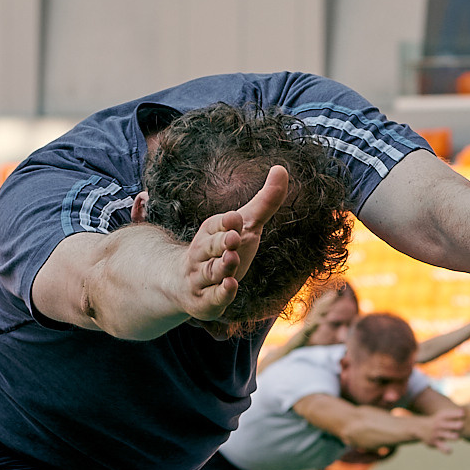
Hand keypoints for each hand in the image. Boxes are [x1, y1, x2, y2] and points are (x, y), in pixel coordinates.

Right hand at [181, 166, 287, 326]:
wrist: (187, 283)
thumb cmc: (223, 250)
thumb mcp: (246, 225)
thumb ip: (265, 201)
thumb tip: (282, 168)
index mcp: (211, 232)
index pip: (216, 225)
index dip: (225, 223)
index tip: (235, 219)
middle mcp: (202, 253)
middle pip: (209, 247)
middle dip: (221, 243)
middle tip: (233, 238)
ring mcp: (201, 278)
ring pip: (209, 272)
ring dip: (221, 266)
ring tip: (231, 259)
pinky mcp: (204, 301)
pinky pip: (212, 297)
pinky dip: (221, 292)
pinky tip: (231, 286)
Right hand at [416, 406, 464, 453]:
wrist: (419, 427)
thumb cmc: (437, 421)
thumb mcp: (443, 414)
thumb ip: (455, 413)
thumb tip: (467, 412)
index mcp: (442, 416)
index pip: (453, 414)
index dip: (459, 414)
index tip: (463, 415)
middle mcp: (439, 424)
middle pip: (453, 424)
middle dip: (459, 425)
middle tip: (461, 426)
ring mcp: (437, 433)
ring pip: (449, 436)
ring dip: (455, 437)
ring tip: (456, 437)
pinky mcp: (435, 442)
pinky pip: (442, 448)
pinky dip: (447, 450)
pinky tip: (450, 450)